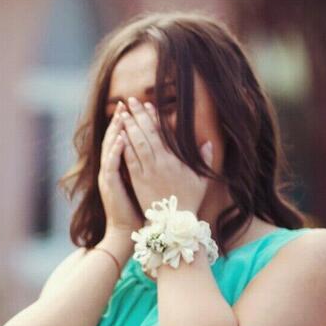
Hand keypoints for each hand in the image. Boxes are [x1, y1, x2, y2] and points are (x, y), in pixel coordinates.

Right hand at [99, 101, 142, 237]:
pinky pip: (112, 165)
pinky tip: (121, 139)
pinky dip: (115, 151)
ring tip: (122, 115)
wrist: (125, 231)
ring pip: (110, 148)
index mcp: (122, 167)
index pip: (125, 139)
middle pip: (115, 138)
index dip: (130, 123)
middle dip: (120, 120)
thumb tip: (162, 156)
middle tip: (125, 103)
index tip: (137, 107)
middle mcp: (112, 169)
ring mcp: (109, 176)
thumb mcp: (144, 186)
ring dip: (116, 131)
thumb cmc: (139, 211)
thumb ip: (150, 169)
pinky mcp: (110, 185)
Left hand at [119, 98, 211, 214]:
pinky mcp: (137, 181)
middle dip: (137, 116)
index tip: (148, 105)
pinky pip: (128, 160)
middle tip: (129, 101)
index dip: (153, 118)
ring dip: (128, 127)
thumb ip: (204, 159)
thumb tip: (207, 142)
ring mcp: (147, 171)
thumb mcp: (202, 180)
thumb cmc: (189, 202)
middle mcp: (161, 163)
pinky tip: (118, 135)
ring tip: (122, 113)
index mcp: (176, 160)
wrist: (173, 224)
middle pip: (146, 134)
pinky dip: (123, 146)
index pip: (162, 133)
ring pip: (136, 144)